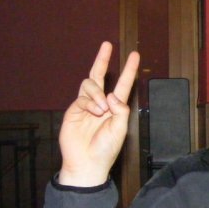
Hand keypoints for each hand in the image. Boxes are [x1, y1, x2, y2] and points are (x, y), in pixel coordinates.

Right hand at [58, 42, 139, 186]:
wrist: (86, 162)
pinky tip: (94, 112)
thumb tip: (112, 93)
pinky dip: (90, 102)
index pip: (123, 85)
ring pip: (91, 84)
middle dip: (103, 59)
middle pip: (101, 76)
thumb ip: (121, 110)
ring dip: (97, 93)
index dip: (128, 70)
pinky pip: (82, 96)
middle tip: (108, 44)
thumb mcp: (120, 129)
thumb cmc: (106, 149)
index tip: (134, 55)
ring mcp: (87, 105)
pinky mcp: (74, 110)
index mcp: (116, 108)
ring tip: (102, 109)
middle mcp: (102, 103)